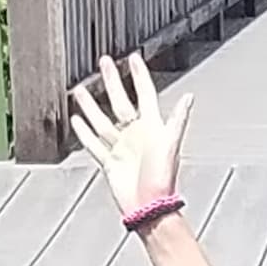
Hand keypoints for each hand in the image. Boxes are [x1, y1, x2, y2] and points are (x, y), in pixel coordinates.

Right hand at [67, 50, 190, 210]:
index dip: (139, 76)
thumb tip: (190, 98)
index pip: (144, 94)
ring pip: (102, 119)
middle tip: (104, 63)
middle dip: (112, 81)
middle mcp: (135, 134)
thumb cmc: (163, 178)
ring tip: (81, 89)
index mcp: (151, 127)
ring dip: (91, 104)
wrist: (150, 207)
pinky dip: (84, 132)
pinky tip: (76, 120)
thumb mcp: (171, 145)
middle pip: (120, 101)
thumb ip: (178, 120)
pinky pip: (93, 143)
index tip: (132, 58)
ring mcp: (121, 147)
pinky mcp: (109, 162)